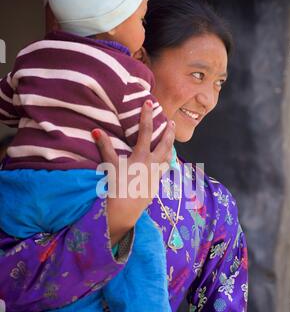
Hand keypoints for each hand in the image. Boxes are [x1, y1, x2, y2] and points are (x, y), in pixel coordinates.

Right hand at [92, 100, 174, 245]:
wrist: (125, 210)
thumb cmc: (117, 186)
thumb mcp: (111, 165)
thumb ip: (105, 146)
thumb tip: (95, 130)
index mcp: (141, 156)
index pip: (145, 130)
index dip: (147, 115)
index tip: (150, 102)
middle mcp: (152, 163)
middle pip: (165, 143)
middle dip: (169, 131)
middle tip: (171, 121)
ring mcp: (156, 175)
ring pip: (168, 157)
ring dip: (170, 146)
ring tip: (172, 140)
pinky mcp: (156, 184)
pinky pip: (164, 170)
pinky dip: (166, 162)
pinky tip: (165, 162)